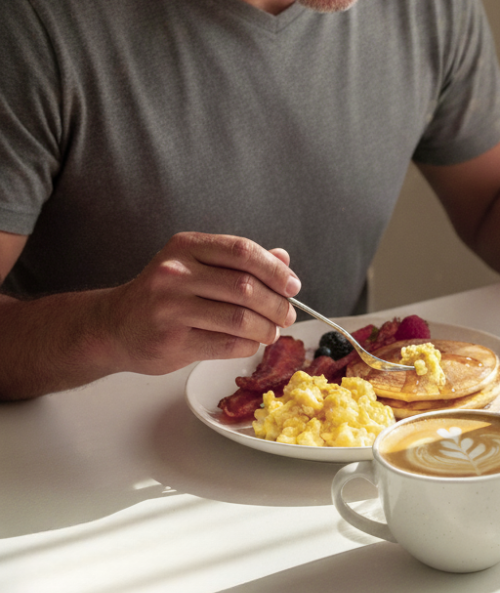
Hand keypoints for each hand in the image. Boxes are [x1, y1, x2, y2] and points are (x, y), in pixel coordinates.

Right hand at [100, 232, 300, 375]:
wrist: (114, 326)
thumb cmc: (163, 294)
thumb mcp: (196, 265)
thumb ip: (239, 262)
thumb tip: (283, 260)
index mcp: (186, 247)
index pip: (243, 251)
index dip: (275, 270)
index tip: (292, 286)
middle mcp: (175, 274)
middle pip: (245, 288)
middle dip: (277, 304)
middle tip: (288, 314)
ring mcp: (170, 308)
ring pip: (239, 319)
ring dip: (267, 328)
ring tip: (273, 331)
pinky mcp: (170, 341)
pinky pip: (226, 344)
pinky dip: (248, 345)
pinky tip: (251, 343)